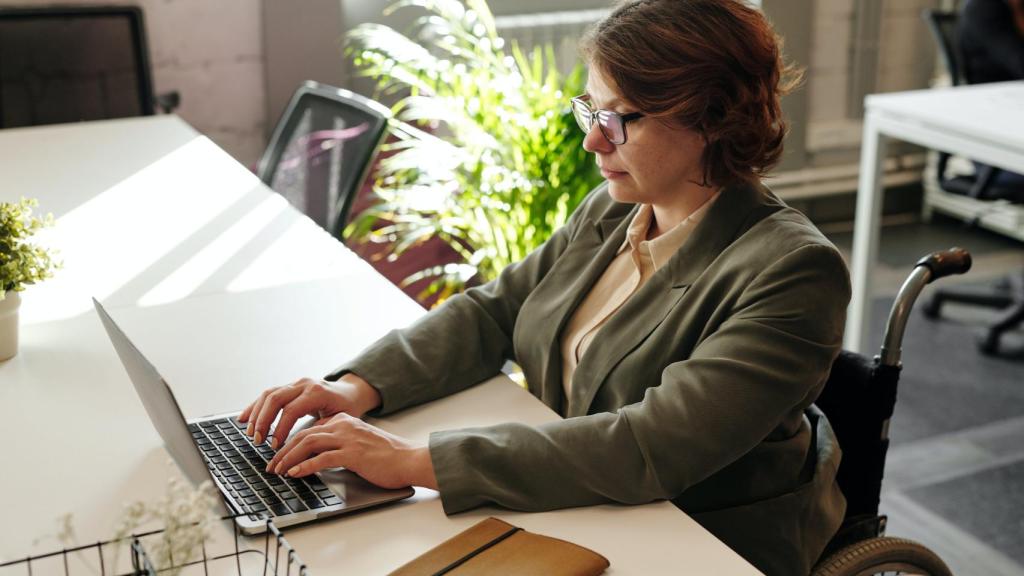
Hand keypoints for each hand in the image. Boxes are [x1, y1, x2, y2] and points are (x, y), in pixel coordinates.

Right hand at [238, 373, 380, 448]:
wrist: (350, 392)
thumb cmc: (347, 408)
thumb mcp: (340, 420)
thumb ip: (321, 431)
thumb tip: (304, 451)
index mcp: (317, 392)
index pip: (291, 410)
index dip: (280, 429)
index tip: (275, 446)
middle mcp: (304, 384)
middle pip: (275, 398)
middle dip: (263, 420)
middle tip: (258, 440)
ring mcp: (295, 383)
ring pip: (269, 394)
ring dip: (256, 414)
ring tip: (251, 433)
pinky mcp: (289, 387)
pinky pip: (268, 394)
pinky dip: (254, 406)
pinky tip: (244, 418)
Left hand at [265, 413, 437, 489]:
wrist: (409, 459)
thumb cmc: (386, 456)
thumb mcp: (358, 443)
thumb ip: (338, 444)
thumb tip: (315, 457)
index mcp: (344, 420)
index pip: (309, 429)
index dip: (289, 443)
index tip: (278, 456)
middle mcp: (343, 425)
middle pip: (304, 434)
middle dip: (283, 451)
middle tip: (271, 466)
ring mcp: (348, 438)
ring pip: (308, 443)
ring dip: (289, 458)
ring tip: (278, 471)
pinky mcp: (353, 453)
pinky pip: (322, 458)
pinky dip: (305, 466)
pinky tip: (295, 474)